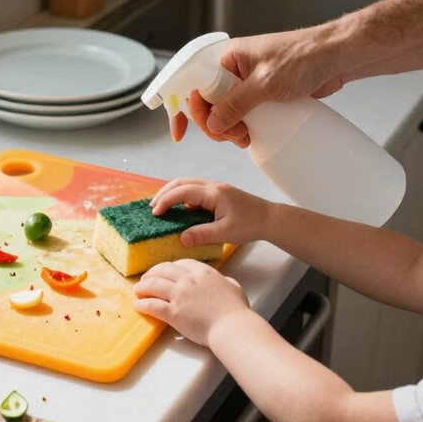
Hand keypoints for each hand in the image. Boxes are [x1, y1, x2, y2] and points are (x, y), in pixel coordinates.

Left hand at [133, 259, 251, 346]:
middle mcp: (188, 280)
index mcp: (203, 272)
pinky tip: (138, 306)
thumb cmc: (235, 310)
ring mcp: (179, 295)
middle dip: (151, 273)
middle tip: (145, 279)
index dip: (168, 267)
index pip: (180, 263)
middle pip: (163, 270)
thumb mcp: (233, 287)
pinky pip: (152, 305)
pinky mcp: (173, 312)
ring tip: (137, 291)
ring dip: (142, 287)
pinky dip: (143, 305)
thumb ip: (225, 281)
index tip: (163, 271)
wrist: (231, 327)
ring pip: (154, 285)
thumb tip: (224, 282)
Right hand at [150, 178, 271, 247]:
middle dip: (164, 193)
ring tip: (161, 208)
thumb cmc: (251, 224)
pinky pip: (194, 192)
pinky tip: (179, 211)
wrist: (270, 218)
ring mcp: (215, 189)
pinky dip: (182, 198)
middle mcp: (213, 187)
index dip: (166, 200)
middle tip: (152, 208)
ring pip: (187, 185)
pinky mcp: (217, 194)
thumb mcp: (226, 232)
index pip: (183, 192)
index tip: (155, 212)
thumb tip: (182, 239)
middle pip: (181, 182)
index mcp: (214, 193)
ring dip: (172, 194)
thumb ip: (203, 235)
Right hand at [169, 26, 346, 142]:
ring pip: (226, 112)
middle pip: (209, 103)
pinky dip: (244, 127)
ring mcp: (250, 83)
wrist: (338, 57)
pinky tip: (251, 136)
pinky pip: (245, 114)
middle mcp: (236, 69)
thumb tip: (213, 123)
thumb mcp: (265, 84)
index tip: (180, 131)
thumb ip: (236, 104)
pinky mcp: (265, 94)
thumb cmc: (305, 57)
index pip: (195, 84)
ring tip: (244, 138)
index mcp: (229, 57)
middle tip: (232, 136)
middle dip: (215, 124)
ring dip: (230, 129)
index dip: (186, 108)